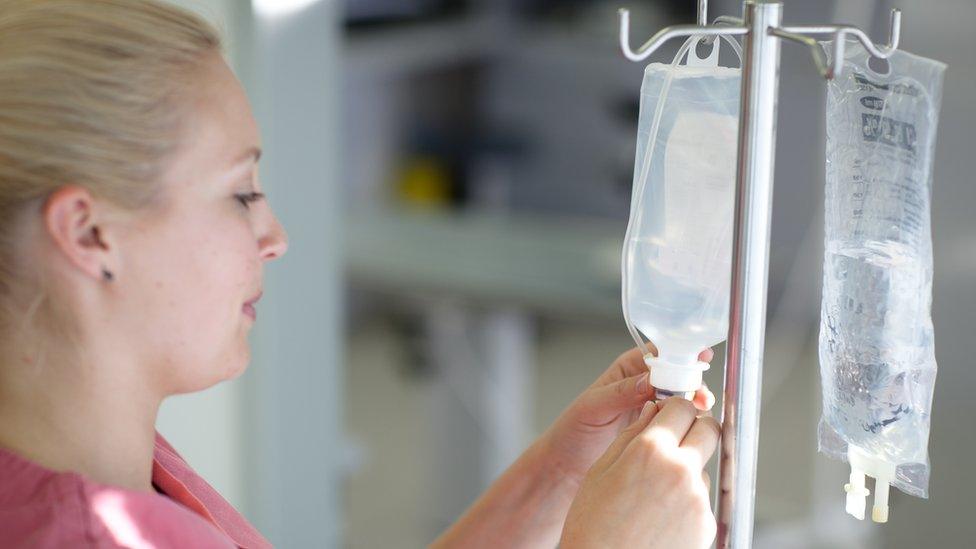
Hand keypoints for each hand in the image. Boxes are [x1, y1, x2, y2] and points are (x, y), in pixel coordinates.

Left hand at [539, 346, 714, 488]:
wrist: (569, 463)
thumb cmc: (574, 429)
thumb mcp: (594, 406)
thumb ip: (621, 392)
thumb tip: (647, 380)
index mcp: (629, 369)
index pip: (660, 353)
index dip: (681, 353)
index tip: (700, 357)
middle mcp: (644, 385)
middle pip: (679, 375)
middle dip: (694, 381)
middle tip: (701, 396)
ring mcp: (653, 407)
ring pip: (683, 398)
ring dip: (695, 403)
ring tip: (701, 411)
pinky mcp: (658, 429)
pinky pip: (679, 420)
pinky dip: (690, 422)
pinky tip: (693, 428)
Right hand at [560, 397, 720, 548]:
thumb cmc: (593, 528)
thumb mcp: (600, 471)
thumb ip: (631, 435)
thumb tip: (652, 411)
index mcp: (650, 450)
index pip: (683, 407)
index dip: (675, 409)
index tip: (669, 415)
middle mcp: (680, 470)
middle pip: (709, 429)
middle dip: (695, 428)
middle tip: (676, 439)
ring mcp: (697, 498)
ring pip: (703, 465)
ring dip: (688, 468)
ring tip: (655, 492)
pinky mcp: (706, 523)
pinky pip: (701, 498)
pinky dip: (686, 500)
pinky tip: (661, 514)